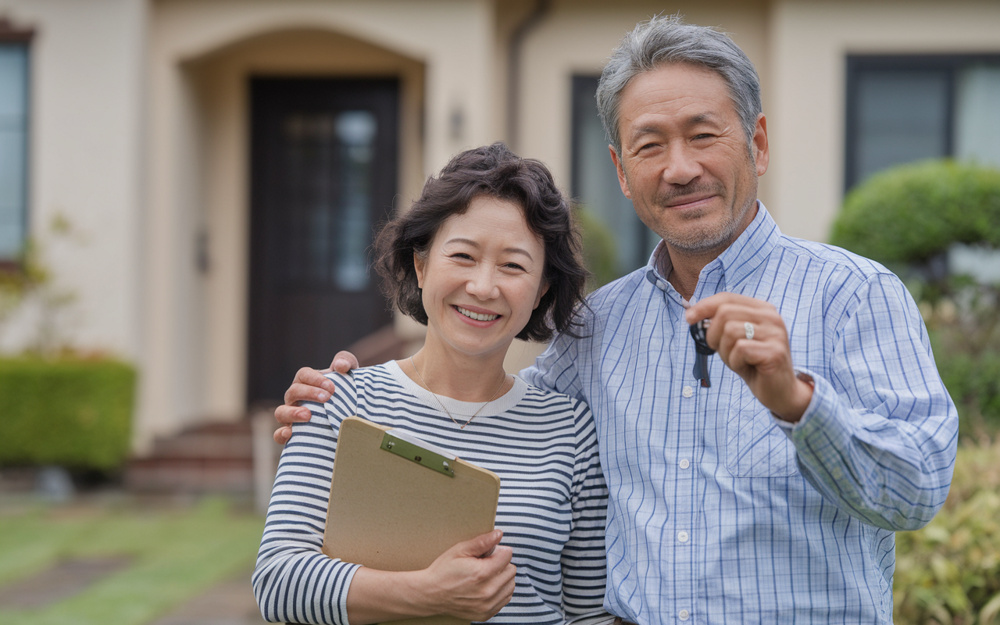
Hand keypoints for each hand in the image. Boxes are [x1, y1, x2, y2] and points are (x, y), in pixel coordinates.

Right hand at [272, 351, 360, 443]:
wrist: (352, 420)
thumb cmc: (347, 393)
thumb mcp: (350, 375)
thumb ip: (346, 362)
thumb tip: (340, 366)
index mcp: (306, 382)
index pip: (303, 375)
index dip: (315, 379)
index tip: (332, 387)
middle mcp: (296, 398)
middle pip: (293, 391)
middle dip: (309, 393)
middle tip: (326, 398)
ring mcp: (291, 417)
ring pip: (281, 412)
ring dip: (292, 413)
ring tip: (308, 415)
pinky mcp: (293, 436)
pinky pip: (279, 435)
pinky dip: (281, 434)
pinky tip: (290, 433)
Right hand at [421, 530, 515, 620]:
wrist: (431, 594)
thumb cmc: (444, 570)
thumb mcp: (460, 550)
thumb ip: (482, 542)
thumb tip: (499, 534)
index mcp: (482, 573)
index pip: (507, 556)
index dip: (498, 551)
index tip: (488, 553)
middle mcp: (488, 591)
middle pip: (511, 570)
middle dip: (501, 564)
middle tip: (485, 564)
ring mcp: (488, 605)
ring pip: (511, 585)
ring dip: (502, 578)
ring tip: (486, 576)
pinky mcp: (486, 613)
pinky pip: (505, 599)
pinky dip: (499, 591)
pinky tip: (486, 587)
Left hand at [685, 293, 812, 421]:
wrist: (779, 391)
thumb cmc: (752, 364)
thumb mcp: (734, 339)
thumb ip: (720, 324)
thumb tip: (692, 315)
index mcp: (762, 309)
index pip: (727, 298)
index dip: (704, 306)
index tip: (688, 318)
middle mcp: (771, 317)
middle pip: (724, 313)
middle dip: (713, 335)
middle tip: (722, 351)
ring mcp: (775, 333)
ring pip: (729, 331)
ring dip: (725, 351)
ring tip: (739, 360)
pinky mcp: (775, 352)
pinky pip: (739, 350)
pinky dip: (735, 362)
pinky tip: (747, 367)